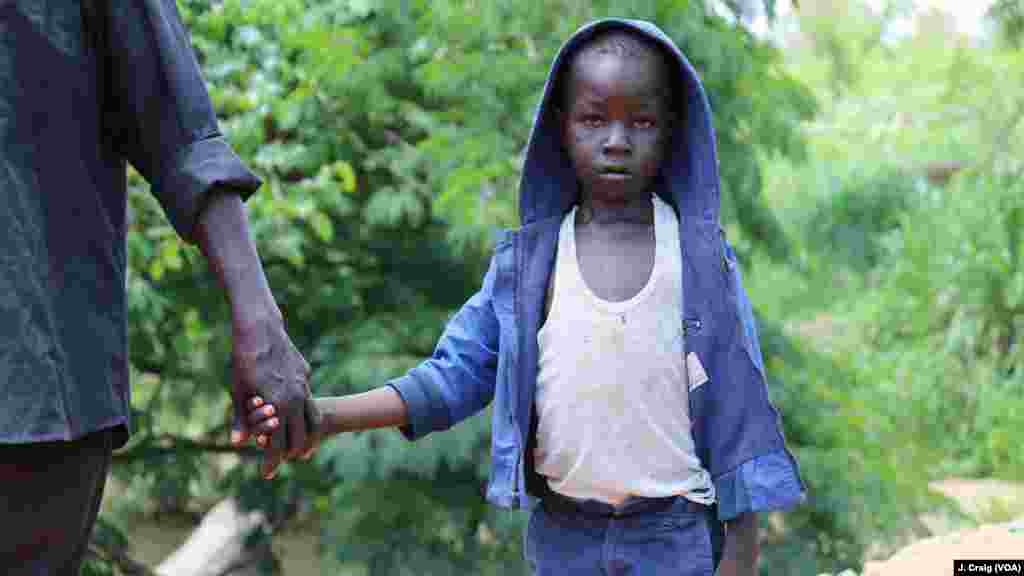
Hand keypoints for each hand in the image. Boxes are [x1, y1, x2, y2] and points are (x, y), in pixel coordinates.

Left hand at [229, 317, 320, 478]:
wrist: (260, 329)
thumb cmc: (243, 360)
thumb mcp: (237, 391)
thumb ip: (241, 419)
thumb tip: (238, 443)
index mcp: (278, 405)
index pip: (279, 444)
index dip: (272, 462)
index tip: (266, 473)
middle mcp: (296, 397)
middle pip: (301, 436)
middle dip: (294, 452)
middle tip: (287, 461)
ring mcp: (304, 385)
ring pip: (314, 418)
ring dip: (309, 436)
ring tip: (304, 448)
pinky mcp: (305, 374)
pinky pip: (309, 399)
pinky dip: (305, 413)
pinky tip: (298, 415)